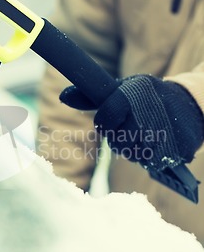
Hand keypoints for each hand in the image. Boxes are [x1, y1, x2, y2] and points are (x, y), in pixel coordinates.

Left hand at [60, 74, 203, 170]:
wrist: (189, 102)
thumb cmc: (146, 96)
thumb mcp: (121, 89)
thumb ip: (91, 97)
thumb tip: (63, 96)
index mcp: (133, 93)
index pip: (105, 118)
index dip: (105, 122)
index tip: (111, 120)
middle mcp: (149, 112)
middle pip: (118, 142)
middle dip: (120, 137)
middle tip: (132, 126)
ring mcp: (166, 132)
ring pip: (134, 155)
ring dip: (135, 149)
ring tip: (145, 133)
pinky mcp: (179, 149)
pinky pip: (153, 163)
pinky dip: (151, 157)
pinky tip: (156, 143)